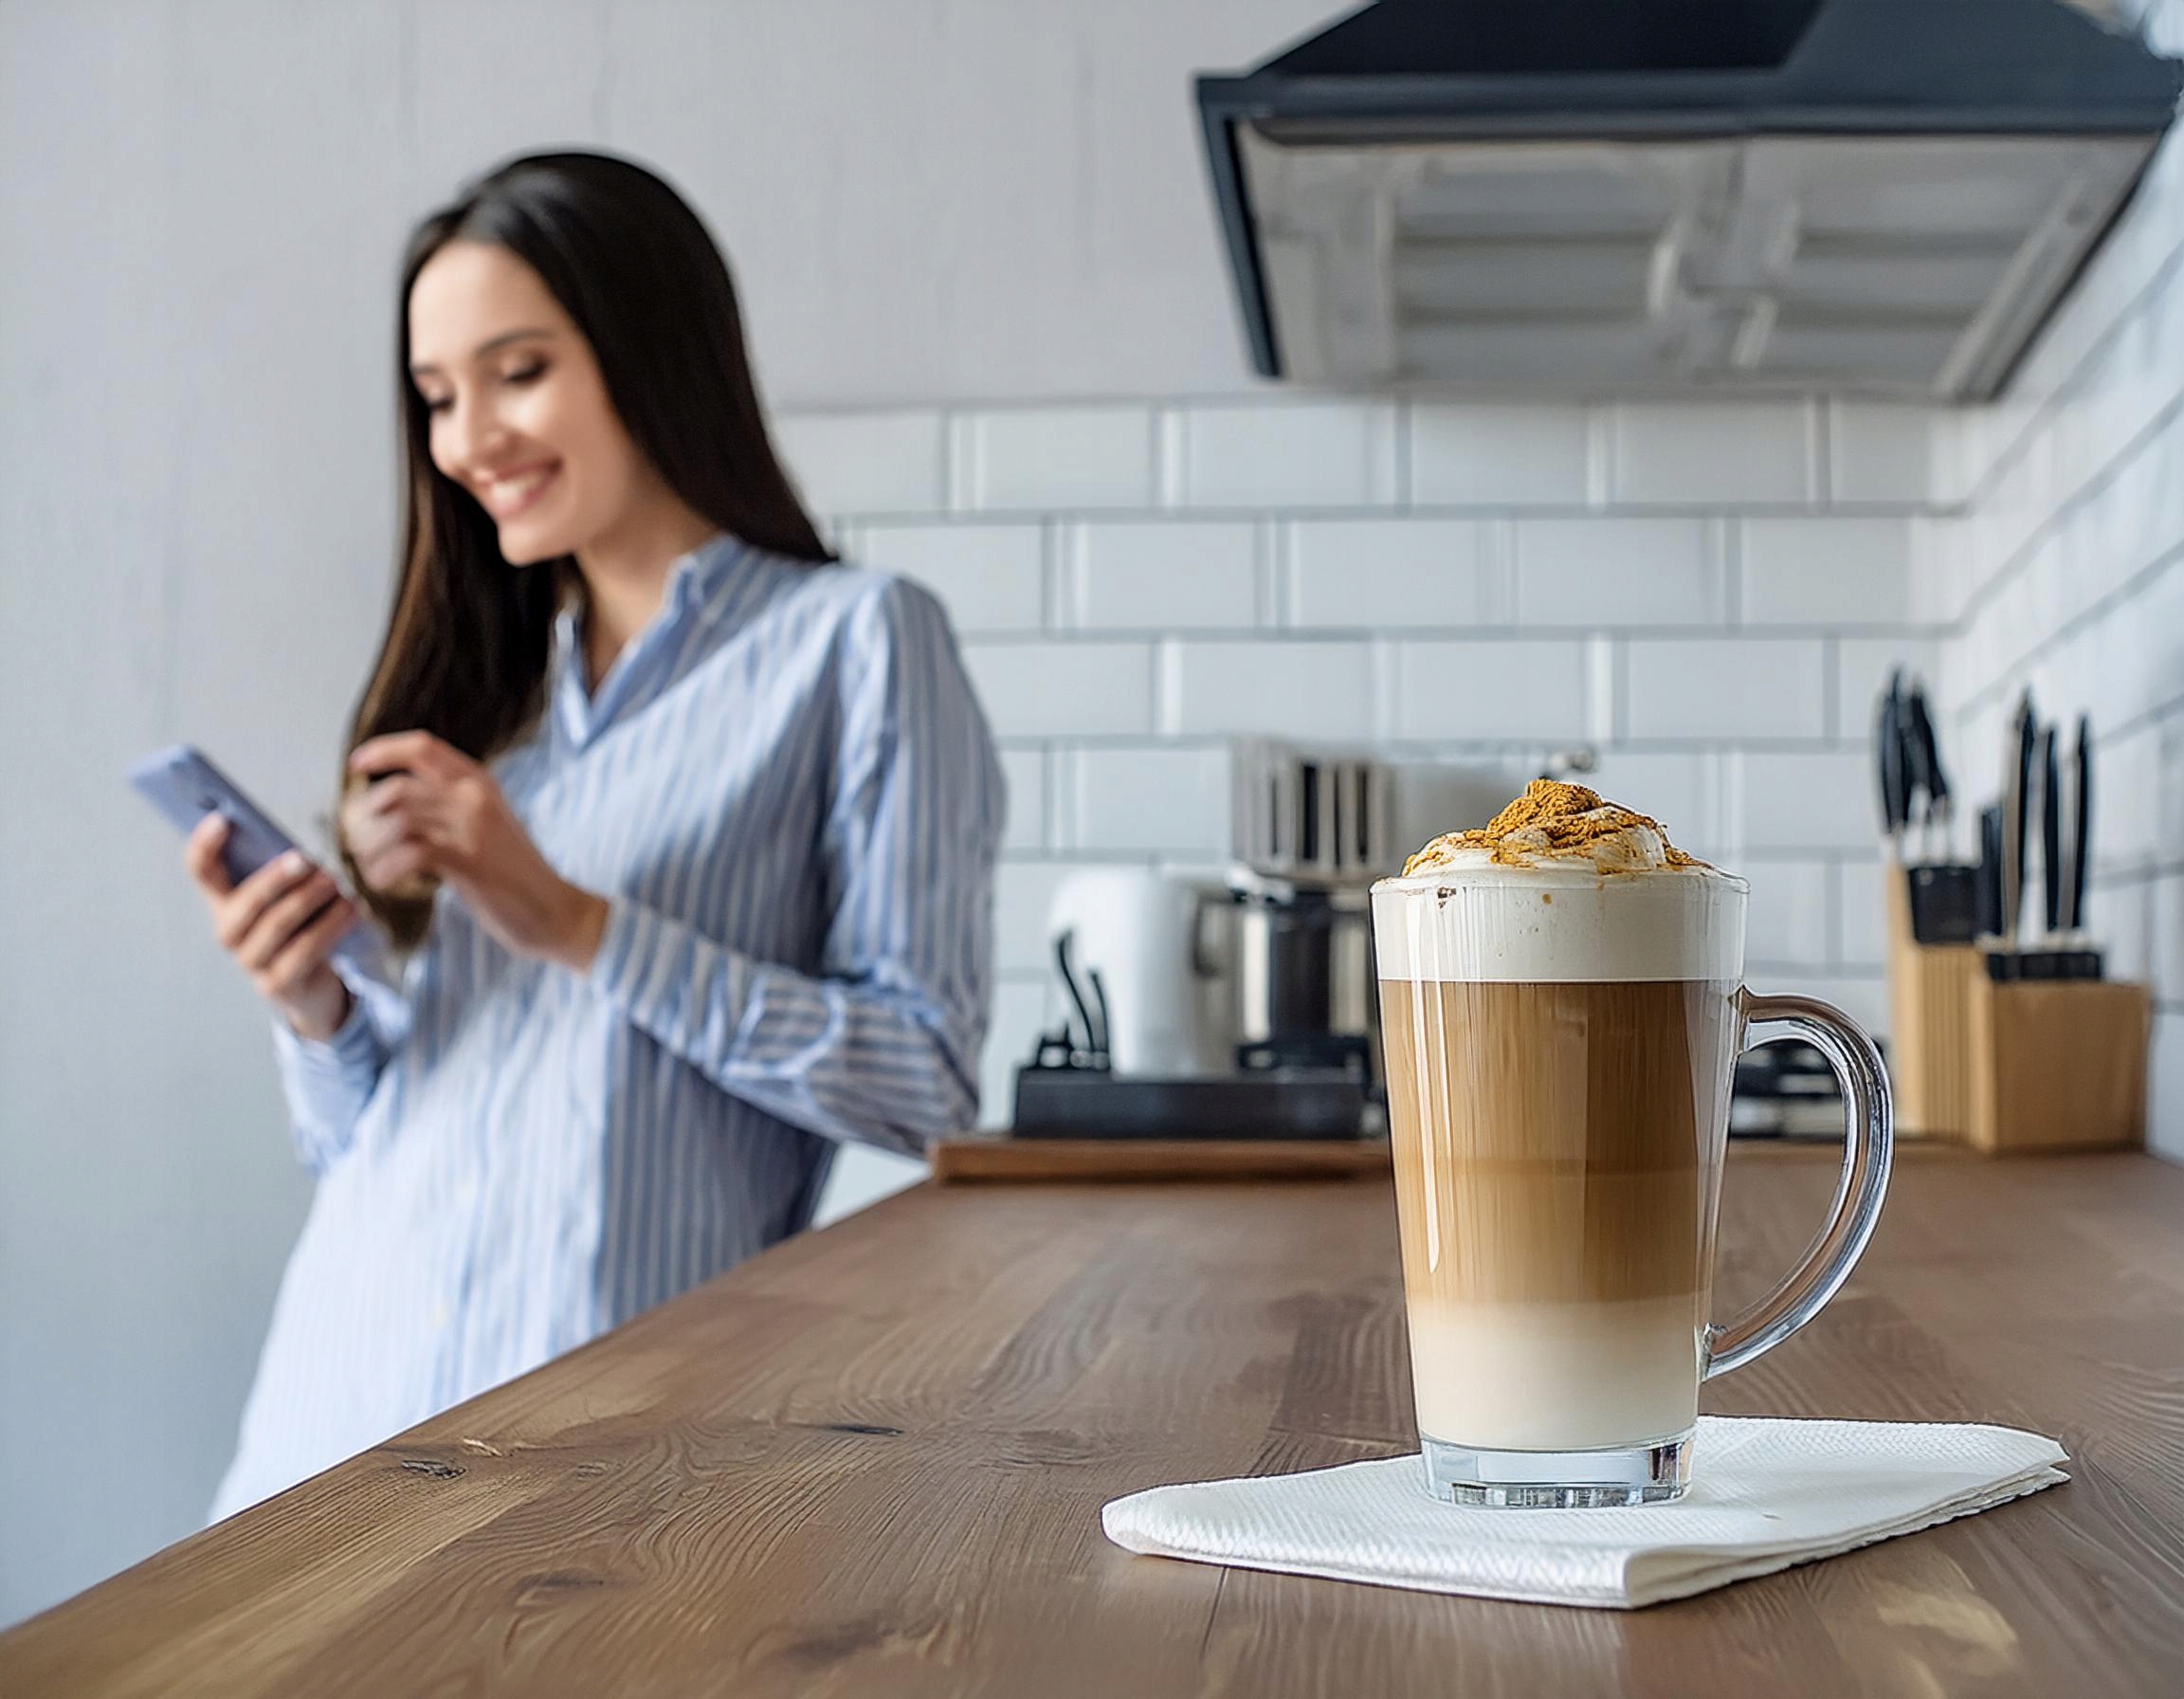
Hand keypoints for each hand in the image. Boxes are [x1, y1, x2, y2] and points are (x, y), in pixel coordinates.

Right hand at [185, 816, 357, 1040]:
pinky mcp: (277, 984)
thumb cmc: (301, 923)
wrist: (311, 982)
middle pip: (244, 903)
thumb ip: (287, 873)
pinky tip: (352, 909)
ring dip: (308, 900)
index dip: (204, 846)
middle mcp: (229, 933)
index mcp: (224, 902)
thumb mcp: (291, 895)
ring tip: (336, 882)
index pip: (202, 872)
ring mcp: (250, 961)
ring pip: (276, 926)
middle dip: (275, 879)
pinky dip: (330, 926)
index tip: (222, 818)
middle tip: (306, 859)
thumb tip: (302, 856)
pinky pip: (304, 951)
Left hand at [345, 731, 607, 971]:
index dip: (382, 751)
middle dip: (365, 816)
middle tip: (357, 841)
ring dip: (370, 847)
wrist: (556, 910)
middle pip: (397, 788)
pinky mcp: (470, 862)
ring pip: (398, 821)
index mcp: (479, 781)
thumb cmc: (515, 874)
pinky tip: (384, 882)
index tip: (355, 765)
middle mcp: (476, 797)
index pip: (422, 747)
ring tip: (369, 867)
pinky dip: (386, 869)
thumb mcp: (485, 824)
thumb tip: (392, 803)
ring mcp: (474, 828)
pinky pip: (410, 855)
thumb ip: (449, 806)